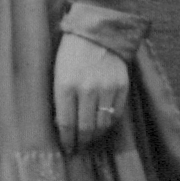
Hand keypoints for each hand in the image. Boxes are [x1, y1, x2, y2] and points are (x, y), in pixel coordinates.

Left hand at [52, 31, 130, 152]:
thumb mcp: (57, 74)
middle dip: (81, 141)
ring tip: (90, 139)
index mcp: (65, 86)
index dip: (67, 140)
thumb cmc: (70, 54)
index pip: (66, 123)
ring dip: (96, 135)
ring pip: (102, 124)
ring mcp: (106, 88)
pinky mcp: (122, 86)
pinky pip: (116, 114)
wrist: (97, 32)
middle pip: (85, 128)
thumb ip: (60, 99)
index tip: (67, 148)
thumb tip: (63, 126)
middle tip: (78, 148)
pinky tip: (102, 126)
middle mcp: (87, 89)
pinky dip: (109, 123)